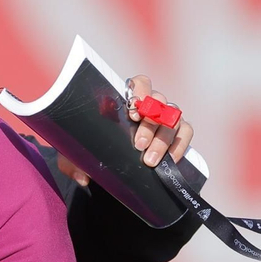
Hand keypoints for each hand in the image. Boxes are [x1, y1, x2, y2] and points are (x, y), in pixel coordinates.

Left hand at [53, 75, 194, 183]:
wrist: (115, 165)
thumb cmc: (97, 150)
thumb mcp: (79, 154)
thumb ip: (74, 163)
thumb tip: (83, 178)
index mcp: (128, 99)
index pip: (140, 83)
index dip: (139, 92)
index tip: (132, 111)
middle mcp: (150, 104)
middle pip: (158, 102)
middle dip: (149, 124)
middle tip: (138, 145)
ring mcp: (166, 117)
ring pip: (173, 118)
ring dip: (162, 139)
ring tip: (150, 160)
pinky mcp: (178, 133)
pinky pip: (186, 132)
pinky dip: (179, 144)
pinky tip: (169, 160)